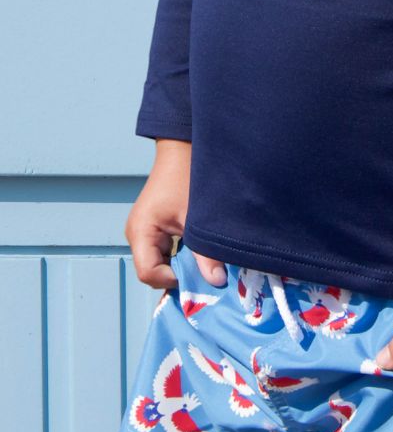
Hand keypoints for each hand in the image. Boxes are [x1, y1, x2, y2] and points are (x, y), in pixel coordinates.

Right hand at [123, 138, 230, 288]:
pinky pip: (164, 251)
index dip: (173, 279)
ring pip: (160, 262)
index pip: (149, 274)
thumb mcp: (199, 219)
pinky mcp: (154, 227)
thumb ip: (206, 253)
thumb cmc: (188, 177)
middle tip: (206, 272)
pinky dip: (181, 254)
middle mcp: (137, 235)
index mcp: (141, 232)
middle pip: (153, 271)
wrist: (184, 149)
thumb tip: (217, 282)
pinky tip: (200, 251)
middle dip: (179, 275)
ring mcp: (144, 231)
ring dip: (182, 264)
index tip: (200, 274)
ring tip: (204, 261)